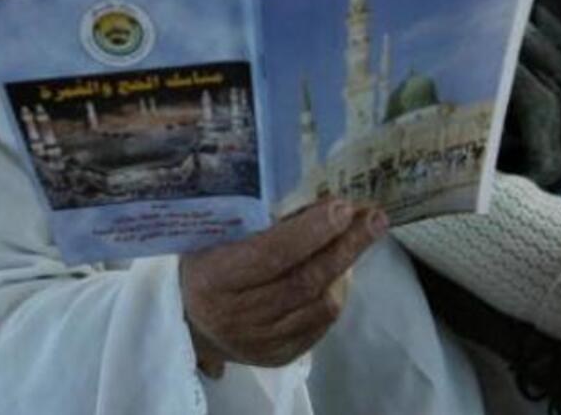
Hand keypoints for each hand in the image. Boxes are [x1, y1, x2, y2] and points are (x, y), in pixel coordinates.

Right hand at [179, 198, 387, 376]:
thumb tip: (322, 204)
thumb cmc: (203, 260)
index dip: (310, 231)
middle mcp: (234, 316)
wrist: (186, 318)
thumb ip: (259, 223)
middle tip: (373, 218)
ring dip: (345, 269)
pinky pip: (320, 324)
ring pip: (319, 306)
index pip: (270, 255)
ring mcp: (258, 342)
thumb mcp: (216, 235)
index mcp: (212, 278)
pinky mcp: (277, 356)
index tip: (342, 207)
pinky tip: (339, 272)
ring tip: (357, 238)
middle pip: (303, 281)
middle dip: (345, 246)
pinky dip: (335, 294)